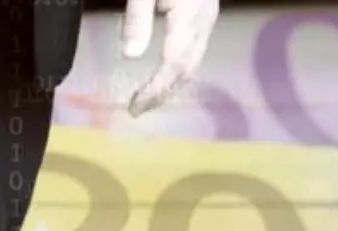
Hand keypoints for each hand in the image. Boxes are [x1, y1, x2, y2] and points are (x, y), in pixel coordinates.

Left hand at [121, 0, 218, 116]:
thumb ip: (136, 18)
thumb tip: (129, 56)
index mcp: (190, 15)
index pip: (174, 64)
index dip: (155, 89)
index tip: (133, 107)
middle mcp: (205, 20)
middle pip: (187, 68)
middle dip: (162, 92)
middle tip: (136, 109)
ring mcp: (208, 17)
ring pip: (194, 61)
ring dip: (171, 84)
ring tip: (146, 98)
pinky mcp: (204, 15)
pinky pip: (194, 50)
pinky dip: (178, 70)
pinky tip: (161, 76)